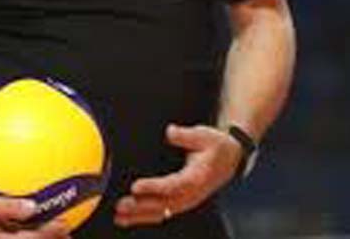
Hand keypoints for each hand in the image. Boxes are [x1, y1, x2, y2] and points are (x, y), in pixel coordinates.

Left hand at [114, 123, 240, 227]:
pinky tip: (129, 218)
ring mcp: (186, 200)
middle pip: (163, 204)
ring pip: (161, 212)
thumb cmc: (215, 145)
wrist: (230, 157)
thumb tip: (170, 132)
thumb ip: (185, 135)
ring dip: (139, 216)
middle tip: (120, 206)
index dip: (153, 188)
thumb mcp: (204, 135)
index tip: (135, 187)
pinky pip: (162, 212)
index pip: (172, 186)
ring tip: (119, 217)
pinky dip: (144, 216)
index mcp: (197, 178)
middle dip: (140, 207)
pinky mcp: (181, 201)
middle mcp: (191, 194)